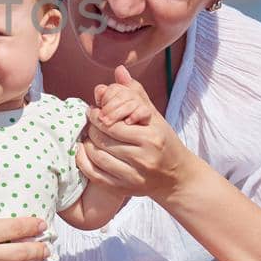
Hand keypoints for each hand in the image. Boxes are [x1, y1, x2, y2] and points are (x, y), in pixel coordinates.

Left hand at [78, 65, 188, 200]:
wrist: (176, 177)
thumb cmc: (163, 142)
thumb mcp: (154, 117)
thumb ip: (135, 94)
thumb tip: (119, 71)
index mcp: (151, 137)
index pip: (113, 123)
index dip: (97, 115)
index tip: (93, 110)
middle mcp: (144, 158)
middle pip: (102, 139)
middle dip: (91, 128)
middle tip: (90, 123)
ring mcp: (135, 176)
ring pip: (97, 156)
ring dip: (87, 143)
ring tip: (89, 136)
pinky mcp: (125, 189)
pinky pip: (95, 175)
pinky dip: (84, 161)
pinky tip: (85, 151)